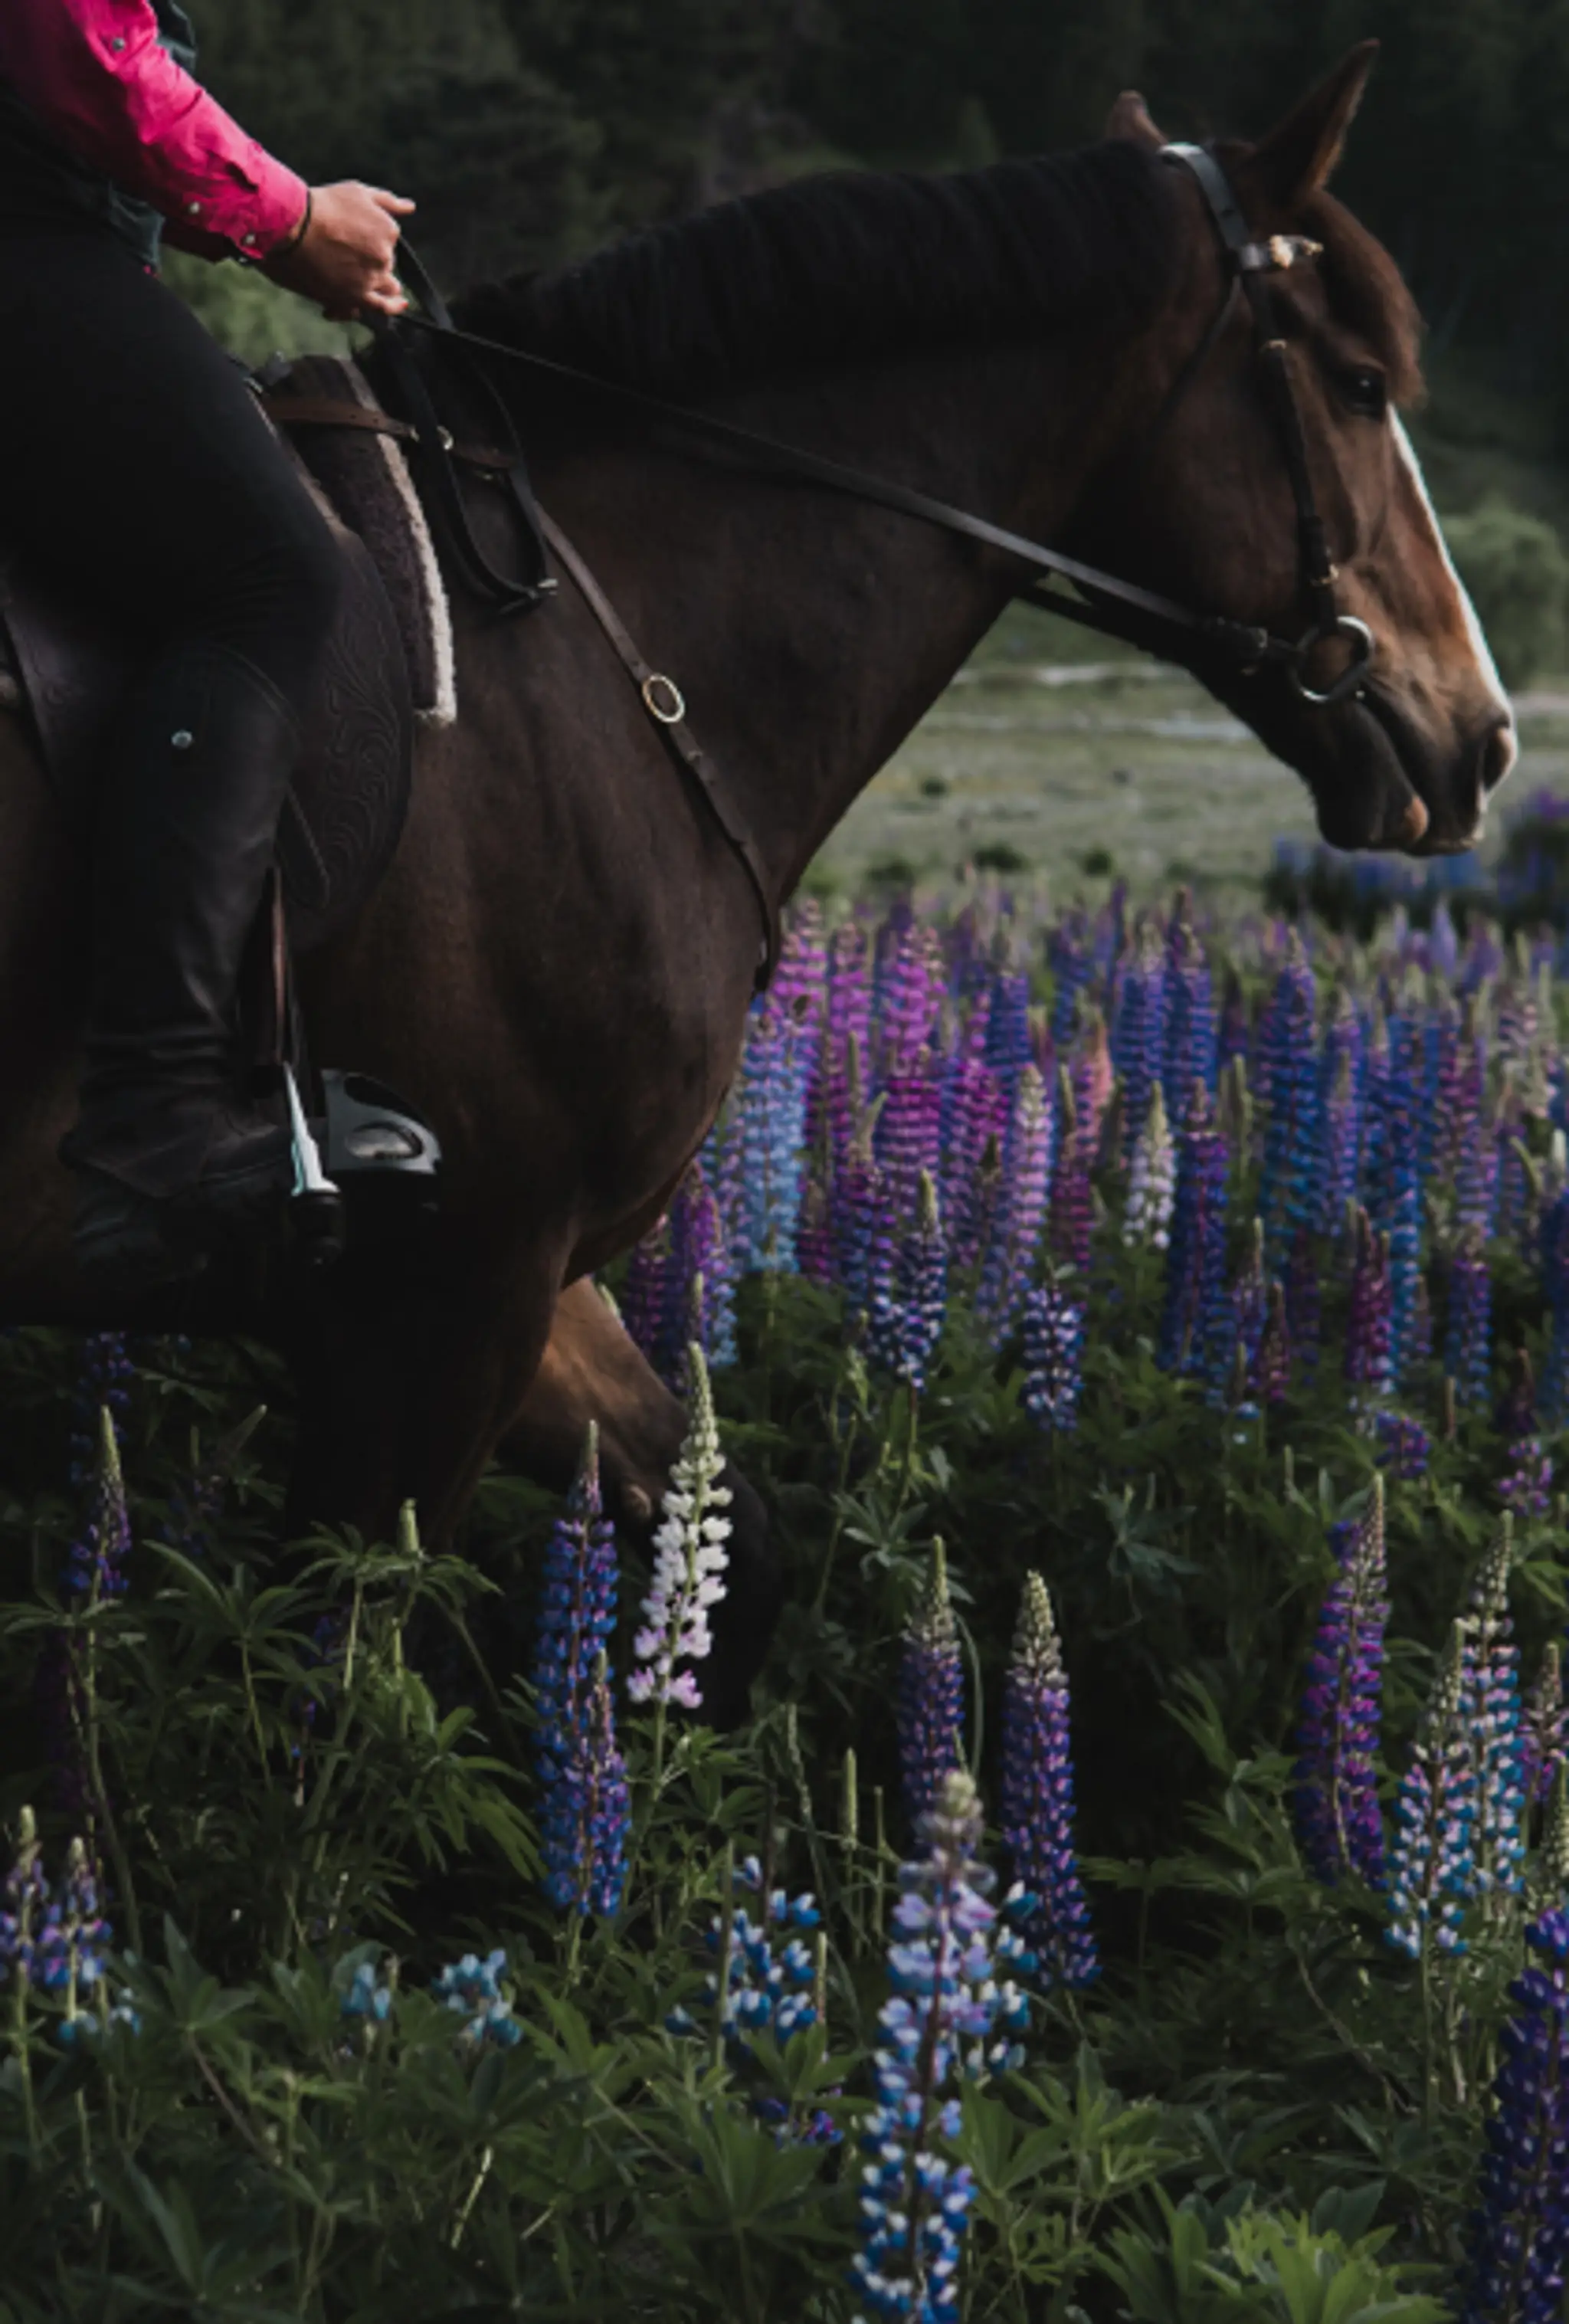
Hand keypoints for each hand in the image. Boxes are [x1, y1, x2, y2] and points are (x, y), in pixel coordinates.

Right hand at [263, 182, 415, 320]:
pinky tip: (391, 307)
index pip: (388, 243)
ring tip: (363, 281)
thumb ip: (387, 202)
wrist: (291, 225)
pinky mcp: (355, 297)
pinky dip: (384, 308)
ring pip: (385, 288)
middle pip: (385, 266)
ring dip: (379, 286)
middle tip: (346, 256)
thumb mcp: (358, 192)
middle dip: (372, 263)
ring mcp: (371, 279)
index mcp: (388, 231)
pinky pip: (378, 308)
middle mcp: (384, 257)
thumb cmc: (321, 205)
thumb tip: (410, 207)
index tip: (352, 239)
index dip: (371, 242)